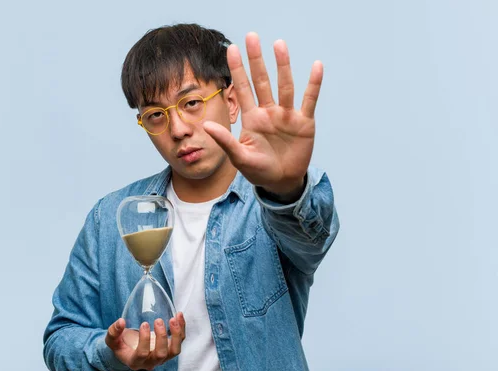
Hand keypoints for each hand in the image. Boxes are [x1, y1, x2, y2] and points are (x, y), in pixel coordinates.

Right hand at [105, 313, 185, 370]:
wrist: (131, 349)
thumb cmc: (122, 344)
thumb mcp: (112, 340)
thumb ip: (113, 332)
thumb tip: (121, 322)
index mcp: (135, 361)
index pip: (142, 354)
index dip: (144, 339)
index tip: (144, 323)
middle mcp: (151, 362)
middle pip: (161, 354)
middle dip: (162, 337)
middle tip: (158, 320)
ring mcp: (162, 357)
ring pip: (175, 351)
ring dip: (176, 334)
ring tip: (174, 318)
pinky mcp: (170, 349)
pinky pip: (180, 341)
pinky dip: (182, 329)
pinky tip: (179, 315)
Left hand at [203, 32, 322, 199]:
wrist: (281, 182)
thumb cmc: (258, 170)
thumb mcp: (240, 158)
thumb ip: (226, 141)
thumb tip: (206, 126)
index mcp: (252, 118)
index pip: (243, 89)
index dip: (237, 70)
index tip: (232, 49)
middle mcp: (269, 112)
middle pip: (262, 81)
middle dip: (256, 60)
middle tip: (251, 37)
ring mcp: (287, 115)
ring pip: (284, 86)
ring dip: (282, 65)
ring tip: (279, 44)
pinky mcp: (304, 122)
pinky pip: (309, 100)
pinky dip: (313, 84)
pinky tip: (316, 66)